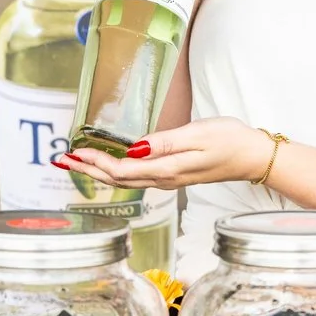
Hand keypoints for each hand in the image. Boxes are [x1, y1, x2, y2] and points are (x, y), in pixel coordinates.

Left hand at [55, 117, 275, 191]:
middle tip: (62, 160)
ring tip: (78, 163)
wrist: (253, 157)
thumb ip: (164, 142)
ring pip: (125, 181)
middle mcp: (163, 179)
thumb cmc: (229, 140)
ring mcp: (168, 179)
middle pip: (117, 180)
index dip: (95, 162)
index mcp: (166, 170)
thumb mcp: (197, 135)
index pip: (121, 171)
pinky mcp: (173, 175)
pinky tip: (109, 165)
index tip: (75, 150)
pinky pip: (136, 177)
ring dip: (99, 171)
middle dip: (88, 170)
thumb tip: (134, 149)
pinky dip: (116, 171)